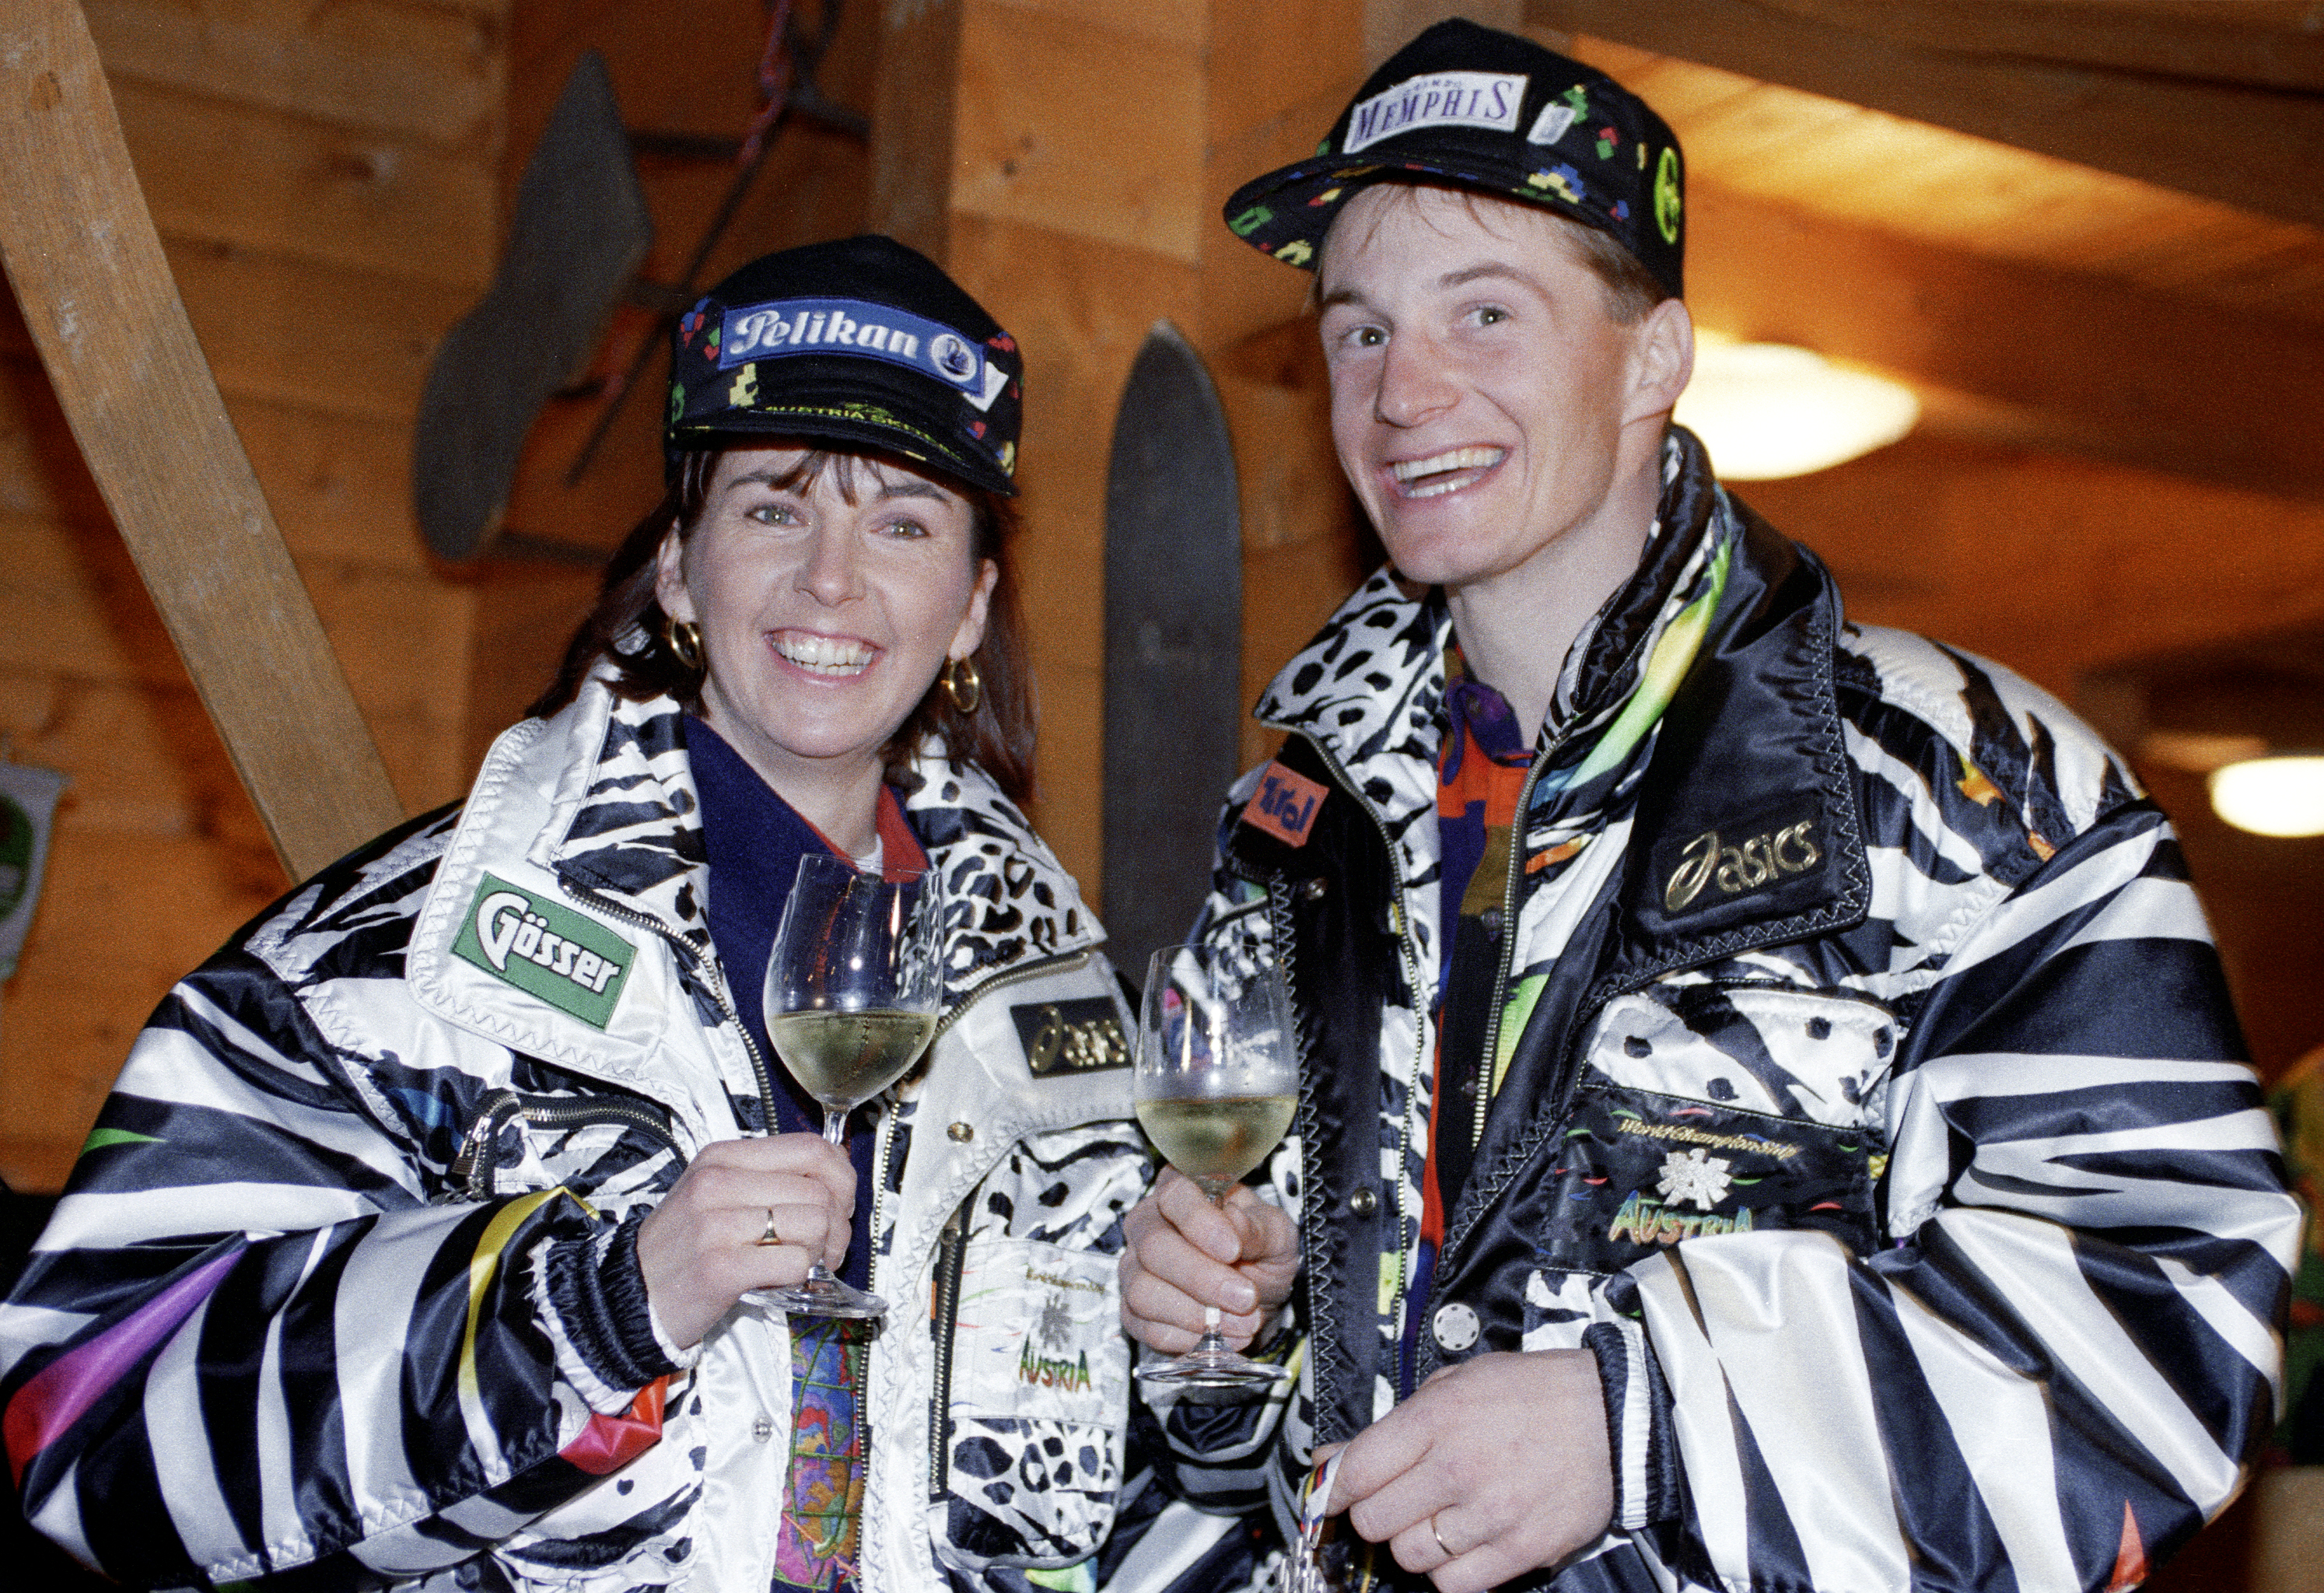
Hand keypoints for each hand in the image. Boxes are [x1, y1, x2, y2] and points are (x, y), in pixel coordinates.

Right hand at [636, 1134, 855, 1347]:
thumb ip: (768, 1177)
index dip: (842, 1177)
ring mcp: (717, 1224)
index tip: (840, 1203)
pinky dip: (798, 1276)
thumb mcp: (715, 1192)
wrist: (630, 1293)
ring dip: (819, 1252)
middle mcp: (719, 1182)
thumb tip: (835, 1176)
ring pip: (814, 1224)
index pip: (811, 1148)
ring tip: (799, 1263)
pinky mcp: (721, 1268)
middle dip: (837, 1225)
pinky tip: (777, 1280)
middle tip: (826, 1247)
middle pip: (819, 1190)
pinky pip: (795, 1264)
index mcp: (723, 1157)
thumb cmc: (681, 1246)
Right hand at [1119, 1166, 1298, 1352]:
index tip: (1233, 1250)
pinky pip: (1147, 1328)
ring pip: (1143, 1291)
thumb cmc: (1262, 1254)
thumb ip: (1258, 1228)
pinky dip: (1187, 1338)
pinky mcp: (1134, 1311)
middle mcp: (1148, 1224)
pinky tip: (1220, 1338)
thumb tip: (1234, 1223)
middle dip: (1202, 1278)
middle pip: (1154, 1246)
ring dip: (1195, 1314)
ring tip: (1241, 1324)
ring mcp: (1135, 1269)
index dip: (1200, 1222)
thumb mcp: (1276, 1235)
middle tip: (1245, 1298)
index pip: (1175, 1194)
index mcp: (1182, 1191)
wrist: (1257, 1300)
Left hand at [1325, 1349, 1613, 1592]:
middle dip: (1375, 1513)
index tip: (1331, 1493)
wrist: (1615, 1417)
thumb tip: (1334, 1457)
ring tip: (1438, 1517)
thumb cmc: (1536, 1394)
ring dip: (1413, 1542)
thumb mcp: (1457, 1383)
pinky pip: (1454, 1584)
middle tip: (1395, 1500)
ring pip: (1409, 1557)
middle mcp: (1459, 1468)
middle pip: (1374, 1521)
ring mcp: (1491, 1514)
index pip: (1356, 1470)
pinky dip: (1448, 1571)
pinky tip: (1463, 1543)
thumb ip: (1394, 1422)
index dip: (1334, 1487)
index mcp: (1439, 1418)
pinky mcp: (1521, 1550)